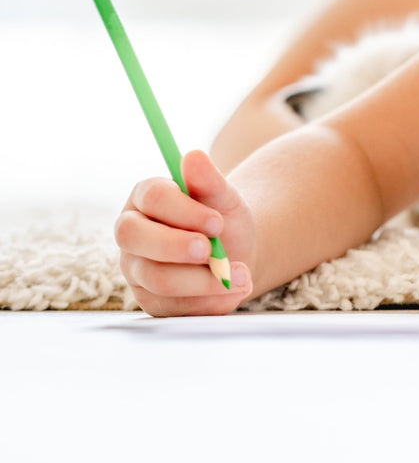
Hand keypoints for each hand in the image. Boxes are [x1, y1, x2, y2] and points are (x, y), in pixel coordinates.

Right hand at [115, 148, 257, 316]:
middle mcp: (132, 233)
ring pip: (156, 277)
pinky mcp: (150, 300)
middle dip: (175, 245)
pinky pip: (172, 307)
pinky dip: (207, 301)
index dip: (182, 210)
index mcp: (146, 198)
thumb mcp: (224, 198)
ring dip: (202, 280)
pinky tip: (233, 292)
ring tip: (242, 275)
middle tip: (212, 250)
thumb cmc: (223, 218)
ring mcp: (136, 269)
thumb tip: (193, 155)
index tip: (217, 222)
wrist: (235, 253)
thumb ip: (209, 180)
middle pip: (134, 237)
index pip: (151, 197)